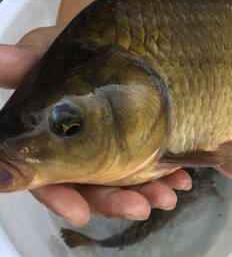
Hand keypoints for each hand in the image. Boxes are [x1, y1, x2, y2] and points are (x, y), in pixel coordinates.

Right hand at [0, 0, 191, 226]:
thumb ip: (24, 66)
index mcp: (55, 143)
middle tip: (140, 208)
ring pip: (128, 185)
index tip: (79, 214)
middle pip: (95, 189)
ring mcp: (116, 153)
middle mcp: (84, 154)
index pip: (52, 180)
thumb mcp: (51, 55)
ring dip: (148, 194)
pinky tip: (182, 178)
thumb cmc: (79, 54)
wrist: (121, 42)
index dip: (61, 198)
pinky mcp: (145, 147)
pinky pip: (156, 170)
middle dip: (116, 203)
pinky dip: (168, 177)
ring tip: (168, 195)